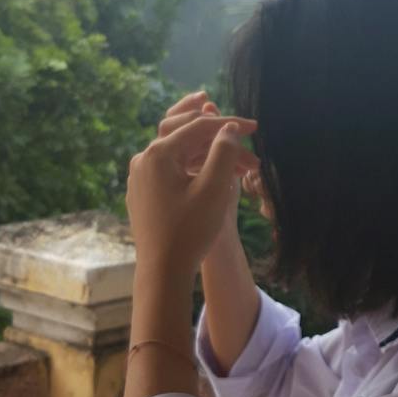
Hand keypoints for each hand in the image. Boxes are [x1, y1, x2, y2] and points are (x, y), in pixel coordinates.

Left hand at [128, 102, 258, 275]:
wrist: (163, 272)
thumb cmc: (190, 231)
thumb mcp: (214, 188)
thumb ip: (224, 152)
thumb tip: (230, 128)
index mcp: (158, 154)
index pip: (199, 126)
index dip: (230, 125)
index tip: (256, 128)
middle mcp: (143, 160)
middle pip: (187, 135)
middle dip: (220, 137)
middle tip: (248, 139)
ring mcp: (141, 177)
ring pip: (181, 154)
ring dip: (210, 155)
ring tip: (240, 166)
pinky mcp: (144, 193)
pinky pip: (172, 170)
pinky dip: (194, 168)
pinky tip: (214, 175)